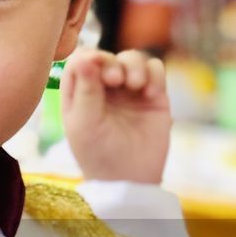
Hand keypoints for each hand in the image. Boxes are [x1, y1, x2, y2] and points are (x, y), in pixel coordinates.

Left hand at [61, 48, 170, 184]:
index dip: (90, 57)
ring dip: (135, 66)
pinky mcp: (153, 95)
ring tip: (137, 87)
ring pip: (132, 58)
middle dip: (113, 63)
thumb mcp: (85, 124)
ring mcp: (129, 90)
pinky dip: (155, 74)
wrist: (131, 180)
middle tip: (116, 80)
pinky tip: (151, 93)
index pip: (81, 60)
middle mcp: (103, 88)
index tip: (97, 66)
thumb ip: (85, 90)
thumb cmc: (99, 155)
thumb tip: (86, 56)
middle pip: (108, 56)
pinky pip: (156, 69)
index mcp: (79, 93)